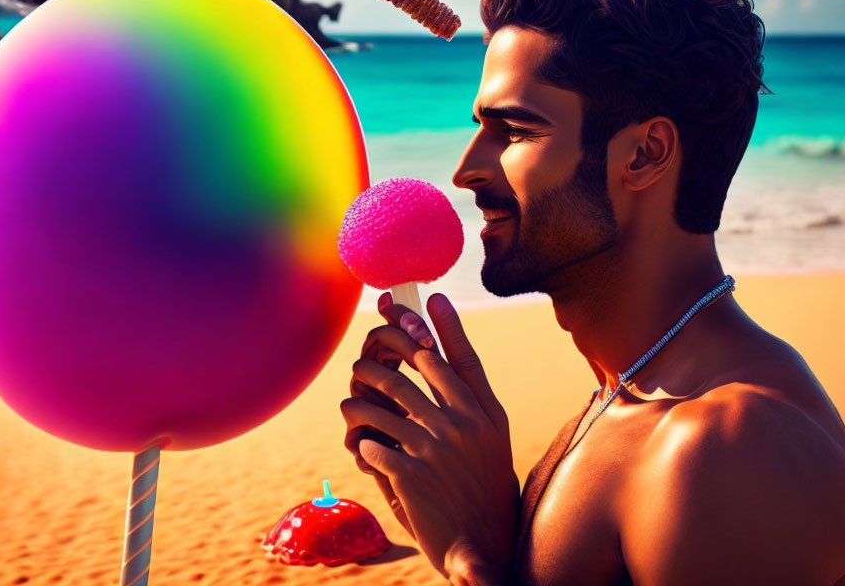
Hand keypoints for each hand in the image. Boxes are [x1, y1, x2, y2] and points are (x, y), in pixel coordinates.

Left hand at [341, 292, 519, 579]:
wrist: (483, 546)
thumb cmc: (484, 490)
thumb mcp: (491, 442)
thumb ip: (469, 404)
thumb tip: (439, 364)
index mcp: (486, 413)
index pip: (463, 358)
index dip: (447, 326)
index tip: (432, 298)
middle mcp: (463, 423)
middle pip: (416, 367)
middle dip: (385, 352)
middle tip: (367, 351)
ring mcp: (435, 447)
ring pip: (381, 401)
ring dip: (358, 400)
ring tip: (352, 403)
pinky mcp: (409, 474)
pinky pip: (370, 442)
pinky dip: (361, 443)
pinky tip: (362, 448)